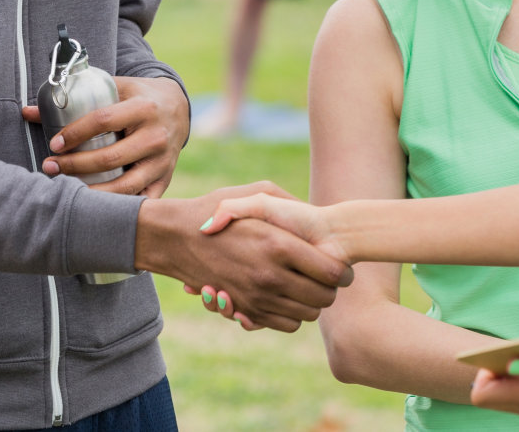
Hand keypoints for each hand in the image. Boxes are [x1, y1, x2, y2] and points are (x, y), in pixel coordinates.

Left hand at [21, 75, 189, 196]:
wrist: (178, 108)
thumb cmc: (138, 96)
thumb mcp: (114, 88)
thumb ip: (76, 97)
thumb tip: (27, 111)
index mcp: (143, 107)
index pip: (103, 121)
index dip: (75, 134)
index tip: (54, 144)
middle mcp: (156, 136)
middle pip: (110, 158)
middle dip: (74, 165)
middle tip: (50, 166)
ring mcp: (163, 161)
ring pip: (125, 186)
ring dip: (92, 192)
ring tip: (67, 190)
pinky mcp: (165, 178)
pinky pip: (141, 202)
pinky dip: (120, 208)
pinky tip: (97, 208)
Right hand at [135, 182, 354, 332]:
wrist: (177, 237)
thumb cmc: (219, 211)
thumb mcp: (255, 194)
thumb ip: (290, 202)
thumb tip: (315, 215)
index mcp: (279, 246)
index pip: (332, 273)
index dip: (342, 272)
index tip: (340, 265)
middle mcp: (270, 276)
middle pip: (324, 298)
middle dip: (330, 290)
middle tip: (326, 277)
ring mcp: (257, 296)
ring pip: (307, 315)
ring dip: (311, 303)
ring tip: (306, 286)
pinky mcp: (246, 309)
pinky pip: (285, 324)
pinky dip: (291, 315)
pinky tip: (287, 297)